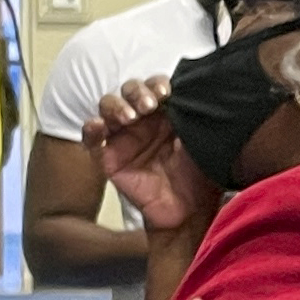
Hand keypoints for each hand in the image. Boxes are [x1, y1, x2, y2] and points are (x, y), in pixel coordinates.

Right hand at [93, 79, 218, 240]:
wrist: (191, 214)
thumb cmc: (203, 177)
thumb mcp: (209, 144)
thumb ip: (203, 121)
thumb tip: (208, 95)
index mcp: (168, 112)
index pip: (156, 86)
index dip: (158, 85)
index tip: (167, 94)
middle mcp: (144, 120)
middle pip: (130, 91)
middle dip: (137, 92)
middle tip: (149, 106)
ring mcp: (124, 137)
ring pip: (109, 107)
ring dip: (116, 106)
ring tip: (129, 118)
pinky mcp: (109, 158)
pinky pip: (92, 140)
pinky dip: (91, 129)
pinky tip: (98, 127)